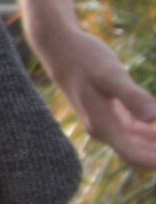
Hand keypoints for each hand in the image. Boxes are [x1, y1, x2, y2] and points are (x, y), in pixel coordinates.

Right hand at [36, 18, 155, 167]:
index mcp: (103, 127)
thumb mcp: (110, 74)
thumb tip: (155, 117)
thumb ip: (131, 96)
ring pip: (142, 144)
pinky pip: (139, 131)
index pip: (138, 158)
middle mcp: (105, 131)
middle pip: (142, 154)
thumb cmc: (84, 57)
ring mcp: (107, 124)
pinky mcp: (111, 114)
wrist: (58, 45)